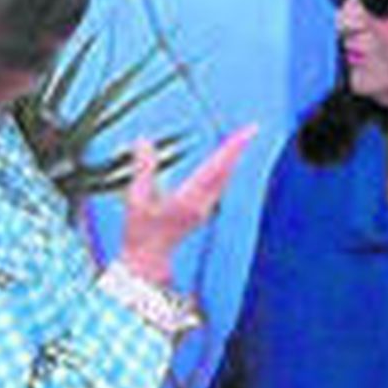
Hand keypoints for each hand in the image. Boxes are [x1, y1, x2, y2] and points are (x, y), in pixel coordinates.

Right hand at [120, 124, 256, 284]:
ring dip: (233, 159)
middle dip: (237, 149)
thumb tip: (144, 142)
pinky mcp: (201, 211)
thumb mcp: (136, 199)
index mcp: (189, 199)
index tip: (247, 132)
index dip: (232, 148)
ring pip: (225, 180)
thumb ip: (143, 169)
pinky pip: (219, 187)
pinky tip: (225, 164)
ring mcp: (204, 209)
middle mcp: (202, 204)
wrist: (147, 258)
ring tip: (240, 141)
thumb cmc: (140, 232)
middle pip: (225, 172)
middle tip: (250, 130)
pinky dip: (225, 171)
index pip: (215, 167)